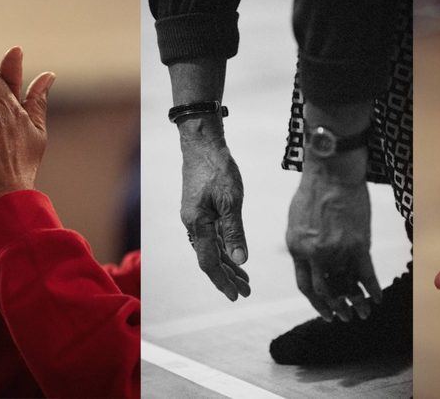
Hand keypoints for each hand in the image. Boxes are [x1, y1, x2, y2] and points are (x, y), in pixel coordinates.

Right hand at [178, 119, 249, 301]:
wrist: (202, 144)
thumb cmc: (218, 168)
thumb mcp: (231, 200)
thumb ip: (235, 232)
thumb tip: (241, 260)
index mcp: (197, 224)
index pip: (209, 262)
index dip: (222, 281)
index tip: (235, 296)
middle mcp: (193, 225)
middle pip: (210, 260)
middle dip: (227, 278)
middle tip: (246, 293)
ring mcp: (196, 218)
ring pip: (211, 250)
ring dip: (228, 266)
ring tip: (244, 281)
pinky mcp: (200, 211)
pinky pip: (212, 238)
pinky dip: (225, 250)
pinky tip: (235, 258)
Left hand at [286, 175, 380, 321]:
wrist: (331, 171)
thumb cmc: (313, 190)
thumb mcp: (296, 220)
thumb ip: (302, 243)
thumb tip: (309, 258)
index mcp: (298, 249)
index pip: (305, 285)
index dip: (316, 302)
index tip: (326, 312)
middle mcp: (316, 255)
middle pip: (325, 291)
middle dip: (335, 307)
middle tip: (343, 317)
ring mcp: (337, 251)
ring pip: (347, 286)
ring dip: (355, 302)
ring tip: (362, 313)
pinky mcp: (358, 244)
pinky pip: (366, 275)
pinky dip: (372, 290)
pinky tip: (377, 299)